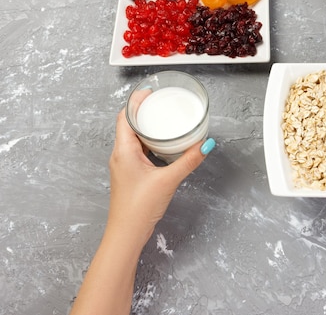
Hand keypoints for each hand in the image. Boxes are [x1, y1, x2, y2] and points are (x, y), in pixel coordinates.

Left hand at [106, 109, 214, 247]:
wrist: (126, 234)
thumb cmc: (138, 208)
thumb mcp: (168, 180)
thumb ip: (189, 161)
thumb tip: (205, 145)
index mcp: (123, 150)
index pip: (124, 116)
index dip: (136, 101)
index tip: (150, 92)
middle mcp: (120, 155)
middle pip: (128, 124)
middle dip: (144, 111)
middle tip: (161, 103)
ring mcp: (124, 165)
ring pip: (133, 138)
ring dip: (146, 128)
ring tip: (164, 121)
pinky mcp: (130, 174)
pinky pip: (138, 151)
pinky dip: (149, 143)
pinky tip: (163, 146)